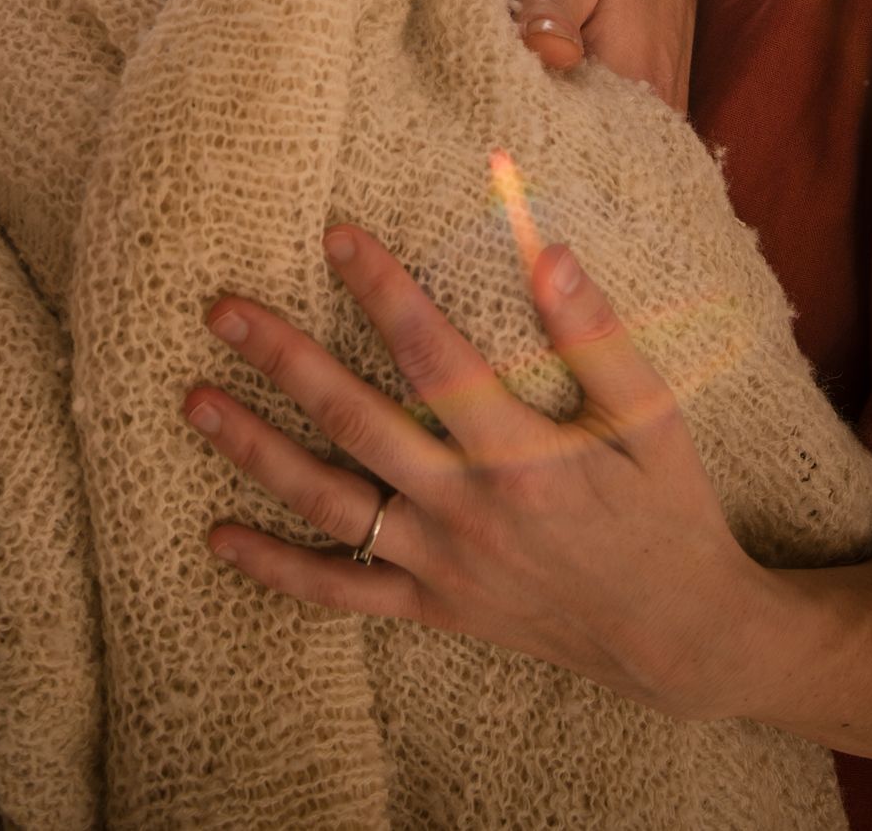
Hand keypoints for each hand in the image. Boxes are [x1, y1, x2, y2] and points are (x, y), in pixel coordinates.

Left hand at [184, 208, 758, 718]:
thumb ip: (597, 334)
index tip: (335, 234)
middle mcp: (470, 513)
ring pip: (330, 506)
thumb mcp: (652, 417)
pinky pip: (342, 591)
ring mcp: (443, 566)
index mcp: (524, 458)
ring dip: (256, 452)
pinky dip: (277, 570)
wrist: (677, 637)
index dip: (382, 290)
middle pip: (356, 424)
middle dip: (284, 361)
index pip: (434, 356)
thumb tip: (547, 247)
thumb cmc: (665, 509)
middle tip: (221, 310)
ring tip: (194, 402)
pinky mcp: (433, 608)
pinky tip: (219, 537)